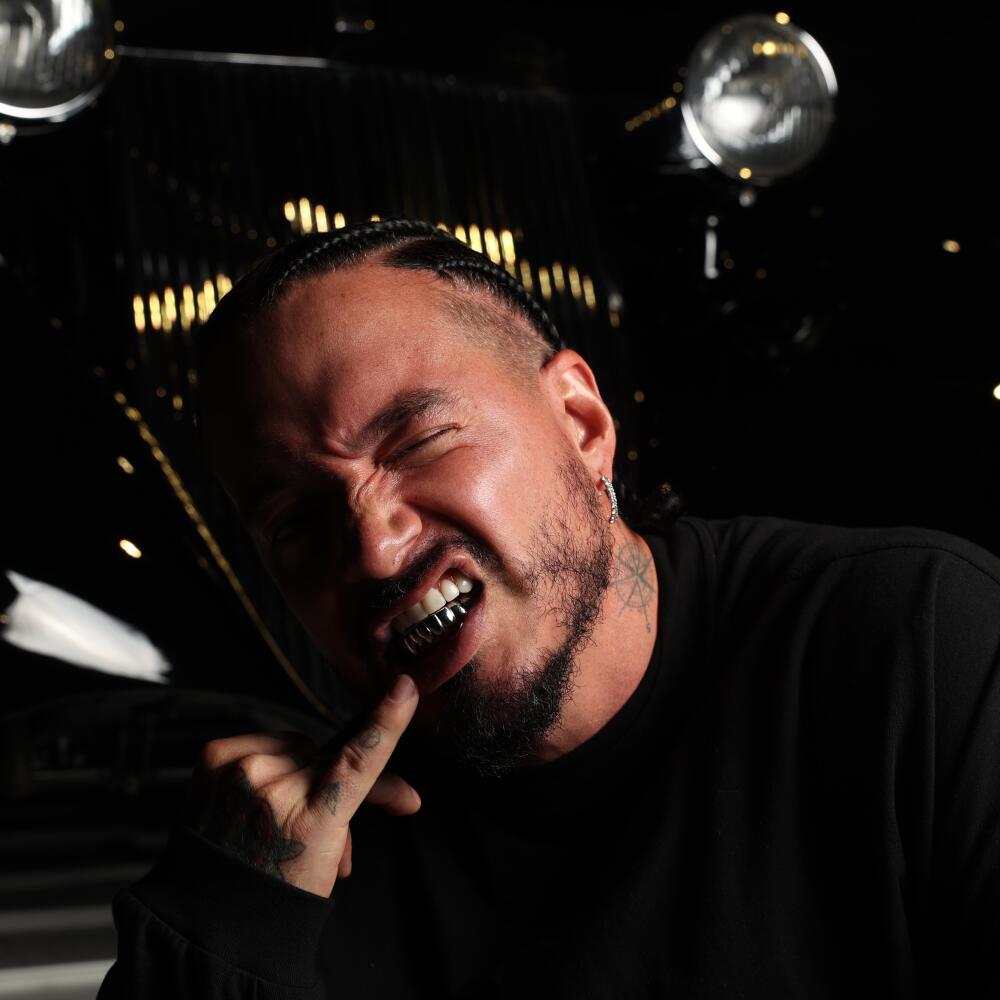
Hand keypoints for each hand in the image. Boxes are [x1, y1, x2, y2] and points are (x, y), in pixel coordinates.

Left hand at [185, 673, 420, 896]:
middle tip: (323, 818)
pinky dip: (267, 760)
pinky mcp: (216, 756)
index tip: (402, 689)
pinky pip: (264, 740)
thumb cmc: (274, 887)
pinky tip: (259, 789)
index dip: (385, 724)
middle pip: (327, 756)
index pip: (358, 761)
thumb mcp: (328, 859)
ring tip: (281, 811)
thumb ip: (356, 807)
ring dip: (297, 770)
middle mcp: (274, 790)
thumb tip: (401, 793)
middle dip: (330, 781)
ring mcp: (242, 771)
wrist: (207, 907)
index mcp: (310, 820)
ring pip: (297, 746)